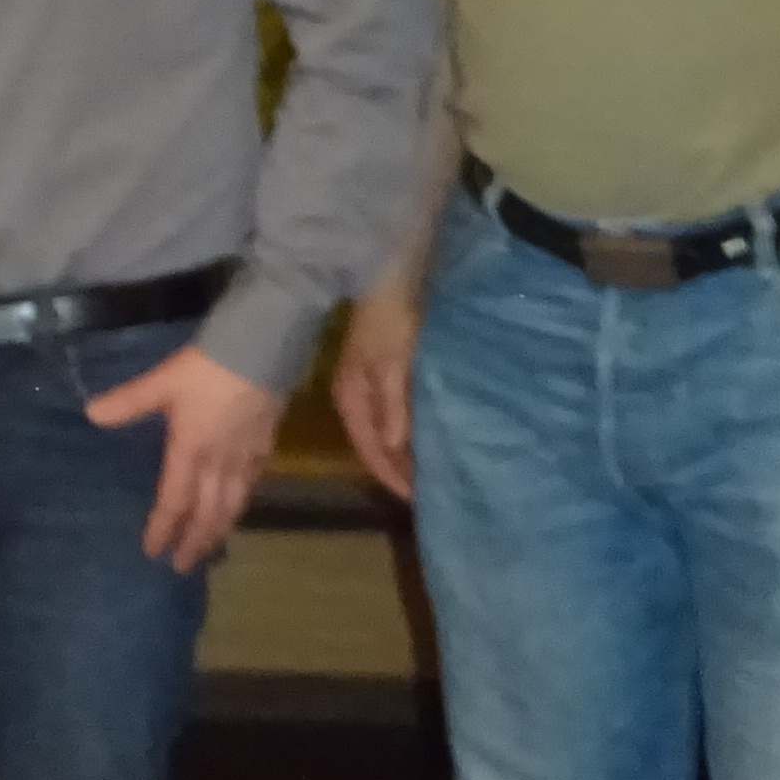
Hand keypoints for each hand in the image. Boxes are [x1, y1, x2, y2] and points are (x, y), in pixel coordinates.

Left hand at [86, 344, 278, 569]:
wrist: (260, 350)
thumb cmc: (207, 368)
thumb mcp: (161, 382)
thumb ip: (127, 402)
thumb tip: (90, 414)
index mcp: (190, 451)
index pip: (173, 501)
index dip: (163, 528)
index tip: (153, 552)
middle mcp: (218, 463)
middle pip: (207, 513)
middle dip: (194, 542)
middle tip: (183, 566)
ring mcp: (245, 457)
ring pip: (233, 505)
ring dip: (219, 530)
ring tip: (211, 548)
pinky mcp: (265, 445)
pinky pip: (251, 485)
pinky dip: (242, 503)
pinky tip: (239, 505)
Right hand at [332, 281, 419, 501]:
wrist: (388, 278)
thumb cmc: (391, 321)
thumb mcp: (393, 365)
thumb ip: (393, 407)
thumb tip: (394, 447)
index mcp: (352, 398)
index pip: (370, 450)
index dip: (392, 477)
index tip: (417, 501)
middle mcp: (355, 398)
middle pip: (374, 446)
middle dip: (397, 471)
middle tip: (427, 494)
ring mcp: (367, 387)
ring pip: (384, 433)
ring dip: (403, 454)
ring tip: (428, 473)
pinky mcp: (382, 376)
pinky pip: (393, 417)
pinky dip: (408, 433)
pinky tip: (424, 438)